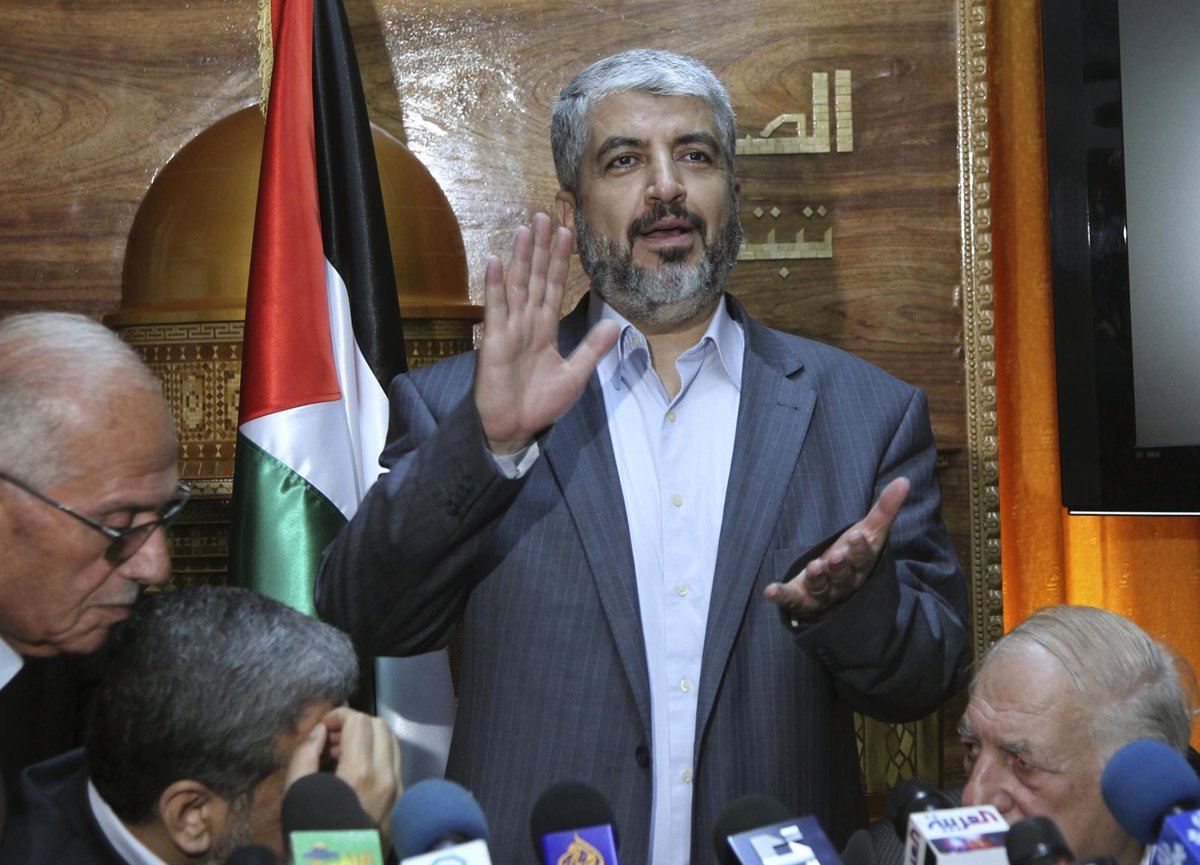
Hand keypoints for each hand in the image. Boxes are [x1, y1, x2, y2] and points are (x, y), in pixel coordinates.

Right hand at [284, 707, 402, 837]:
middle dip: (355, 724)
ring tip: (341, 755)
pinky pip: (395, 765)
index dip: (339, 716)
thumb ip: (306, 755)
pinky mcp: (401, 803)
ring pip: (392, 743)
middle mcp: (387, 778)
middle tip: (331, 740)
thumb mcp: (296, 794)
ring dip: (368, 739)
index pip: (359, 722)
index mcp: (360, 774)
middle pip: (380, 727)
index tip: (323, 727)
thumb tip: (320, 731)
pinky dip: (377, 756)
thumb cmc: (310, 838)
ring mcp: (399, 791)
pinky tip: (355, 772)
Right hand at [474, 212, 618, 453]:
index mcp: (546, 329)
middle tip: (546, 216)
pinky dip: (496, 285)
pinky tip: (497, 261)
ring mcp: (510, 329)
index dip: (561, 260)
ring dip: (522, 257)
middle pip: (536, 278)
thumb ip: (591, 349)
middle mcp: (528, 323)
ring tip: (525, 229)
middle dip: (541, 248)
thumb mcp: (575, 376)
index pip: (555, 287)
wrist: (515, 428)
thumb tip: (614, 324)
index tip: (567, 233)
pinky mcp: (495, 341)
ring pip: (518, 285)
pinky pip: (496, 308)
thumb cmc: (540, 404)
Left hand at [764, 477, 910, 618]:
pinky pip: (792, 600)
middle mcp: (843, 583)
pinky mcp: (801, 600)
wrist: (833, 587)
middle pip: (842, 576)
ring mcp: (822, 594)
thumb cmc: (851, 555)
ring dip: (817, 579)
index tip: (856, 537)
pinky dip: (782, 596)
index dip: (860, 550)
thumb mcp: (867, 532)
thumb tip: (904, 480)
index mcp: (860, 567)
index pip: (864, 559)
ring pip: (821, 589)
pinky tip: (770, 591)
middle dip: (839, 566)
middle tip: (834, 556)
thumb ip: (884, 510)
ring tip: (813, 566)